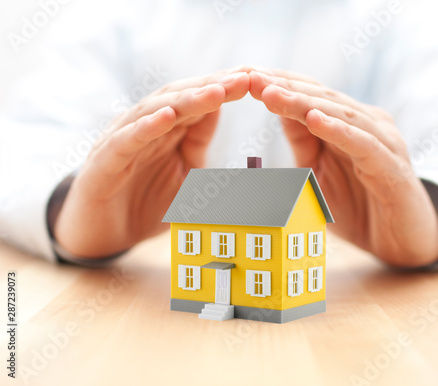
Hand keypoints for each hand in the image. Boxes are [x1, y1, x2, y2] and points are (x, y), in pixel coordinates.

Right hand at [54, 68, 249, 257]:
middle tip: (244, 78)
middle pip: (180, 99)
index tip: (255, 81)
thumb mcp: (183, 175)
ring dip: (185, 101)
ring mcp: (123, 141)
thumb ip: (197, 146)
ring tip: (215, 93)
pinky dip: (145, 127)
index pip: (198, 103)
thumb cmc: (145, 203)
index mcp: (166, 130)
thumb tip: (218, 114)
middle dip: (213, 88)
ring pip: (154, 112)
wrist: (104, 234)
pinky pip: (125, 140)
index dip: (225, 90)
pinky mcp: (104, 161)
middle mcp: (145, 128)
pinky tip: (166, 117)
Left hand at [249, 68, 437, 266]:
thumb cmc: (359, 207)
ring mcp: (383, 144)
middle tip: (251, 77)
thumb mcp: (319, 172)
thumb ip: (303, 142)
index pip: (310, 95)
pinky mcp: (393, 168)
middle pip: (322, 99)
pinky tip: (314, 119)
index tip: (245, 75)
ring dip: (304, 104)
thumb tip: (279, 110)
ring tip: (272, 93)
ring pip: (341, 115)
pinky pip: (363, 145)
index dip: (279, 84)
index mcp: (348, 125)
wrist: (402, 241)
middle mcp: (368, 125)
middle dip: (284, 87)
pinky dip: (339, 131)